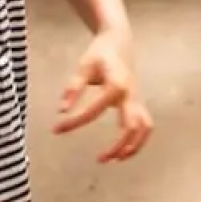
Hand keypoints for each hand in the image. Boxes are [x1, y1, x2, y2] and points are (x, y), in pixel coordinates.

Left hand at [54, 31, 154, 162]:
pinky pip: (144, 124)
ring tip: (114, 159)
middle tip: (99, 159)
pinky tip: (122, 151)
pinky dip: (138, 140)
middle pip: (131, 126)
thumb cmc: (99, 54)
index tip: (57, 128)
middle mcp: (130, 94)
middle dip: (118, 145)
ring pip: (143, 127)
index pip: (94, 110)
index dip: (75, 122)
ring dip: (133, 146)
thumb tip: (62, 111)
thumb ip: (73, 87)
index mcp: (115, 84)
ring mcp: (136, 99)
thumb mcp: (83, 66)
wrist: (119, 42)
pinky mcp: (138, 102)